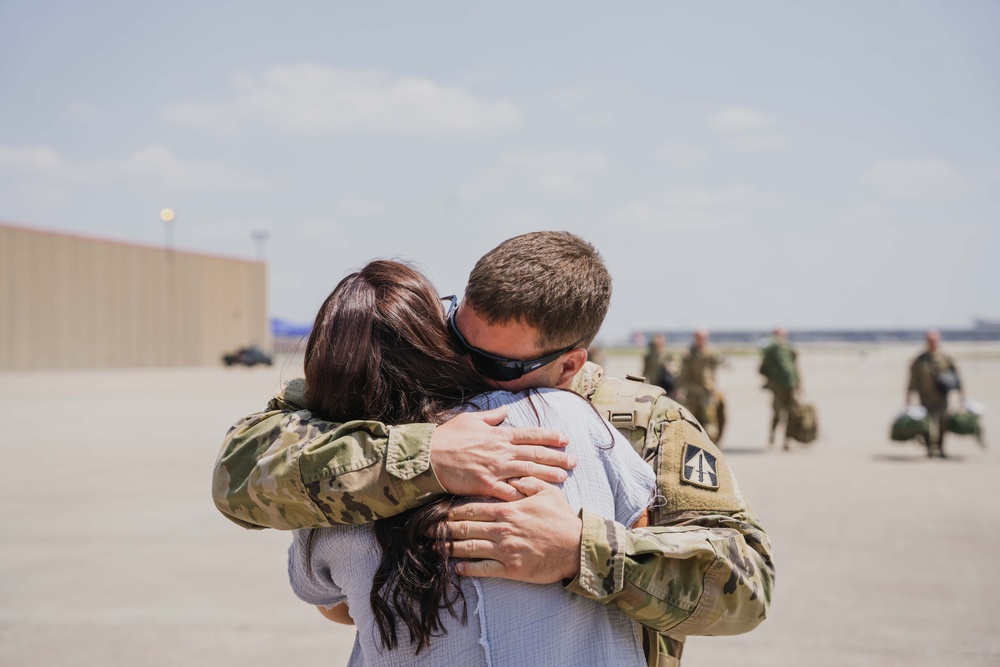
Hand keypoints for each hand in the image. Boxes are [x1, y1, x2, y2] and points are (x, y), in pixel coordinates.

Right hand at [430, 408, 573, 500]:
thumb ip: (491, 416)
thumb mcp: (470, 419)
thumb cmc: (447, 437)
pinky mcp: (486, 485)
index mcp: (499, 434)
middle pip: (535, 453)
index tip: (565, 439)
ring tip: (564, 477)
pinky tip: (537, 498)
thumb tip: (506, 410)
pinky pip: (510, 491)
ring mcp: (495, 468)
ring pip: (528, 471)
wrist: (429, 456)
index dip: (550, 436)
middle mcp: (501, 451)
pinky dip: (524, 494)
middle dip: (556, 457)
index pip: (530, 434)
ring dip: (548, 475)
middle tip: (573, 462)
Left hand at [444, 477, 581, 583]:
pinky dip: (467, 568)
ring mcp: (505, 550)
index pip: (472, 509)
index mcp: (508, 510)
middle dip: (442, 528)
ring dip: (449, 548)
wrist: (577, 547)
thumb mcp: (546, 492)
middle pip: (465, 528)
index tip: (437, 510)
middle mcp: (502, 529)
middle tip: (425, 529)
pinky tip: (456, 568)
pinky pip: (483, 569)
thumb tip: (510, 474)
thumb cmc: (561, 518)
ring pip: (469, 548)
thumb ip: (526, 481)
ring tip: (434, 547)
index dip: (452, 510)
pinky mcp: (510, 569)